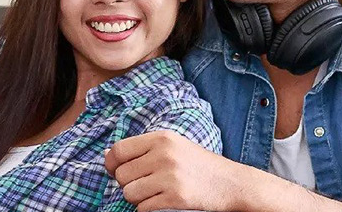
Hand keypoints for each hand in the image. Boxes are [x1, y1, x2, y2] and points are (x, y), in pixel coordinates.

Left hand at [105, 131, 256, 211]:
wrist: (233, 184)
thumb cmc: (199, 166)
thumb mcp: (174, 146)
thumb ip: (143, 149)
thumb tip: (108, 155)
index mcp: (162, 138)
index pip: (118, 150)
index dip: (111, 164)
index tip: (114, 171)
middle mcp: (164, 154)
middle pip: (121, 175)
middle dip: (128, 184)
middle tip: (146, 184)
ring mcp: (171, 176)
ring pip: (129, 193)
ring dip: (137, 198)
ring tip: (155, 193)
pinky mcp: (176, 197)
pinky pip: (143, 208)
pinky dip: (148, 209)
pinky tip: (163, 202)